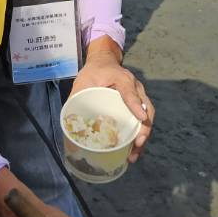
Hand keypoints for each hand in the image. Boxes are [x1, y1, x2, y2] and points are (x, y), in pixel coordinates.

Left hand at [70, 39, 153, 162]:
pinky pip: (142, 121)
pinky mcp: (138, 105)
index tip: (141, 118)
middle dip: (143, 129)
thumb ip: (78, 95)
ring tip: (134, 155)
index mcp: (122, 79)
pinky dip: (139, 135)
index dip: (136, 104)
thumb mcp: (84, 79)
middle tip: (137, 144)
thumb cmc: (94, 71)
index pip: (130, 91)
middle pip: (146, 109)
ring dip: (142, 136)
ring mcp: (139, 97)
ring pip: (147, 117)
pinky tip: (132, 150)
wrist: (104, 62)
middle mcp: (136, 88)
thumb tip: (70, 121)